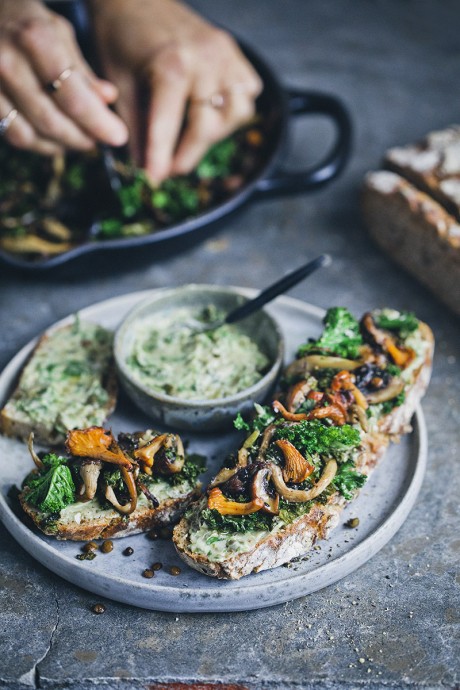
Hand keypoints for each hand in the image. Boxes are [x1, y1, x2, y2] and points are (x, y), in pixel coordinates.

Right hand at [0, 0, 127, 153]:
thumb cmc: (29, 24)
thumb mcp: (60, 34)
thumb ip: (83, 71)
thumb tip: (109, 99)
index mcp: (35, 40)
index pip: (73, 97)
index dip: (98, 123)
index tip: (118, 136)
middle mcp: (9, 63)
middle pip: (53, 121)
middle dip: (82, 138)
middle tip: (99, 141)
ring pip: (33, 134)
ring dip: (63, 145)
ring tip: (80, 139)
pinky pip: (16, 135)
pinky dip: (41, 144)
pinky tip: (56, 139)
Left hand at [89, 0, 262, 181]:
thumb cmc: (122, 38)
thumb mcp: (119, 84)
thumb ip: (134, 127)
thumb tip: (143, 167)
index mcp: (171, 62)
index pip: (169, 122)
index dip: (161, 156)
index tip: (155, 179)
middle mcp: (206, 58)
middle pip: (207, 125)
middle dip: (187, 153)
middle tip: (169, 168)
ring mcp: (226, 55)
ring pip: (236, 113)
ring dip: (213, 135)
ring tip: (189, 142)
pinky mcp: (236, 55)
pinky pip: (247, 95)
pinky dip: (232, 112)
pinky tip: (209, 116)